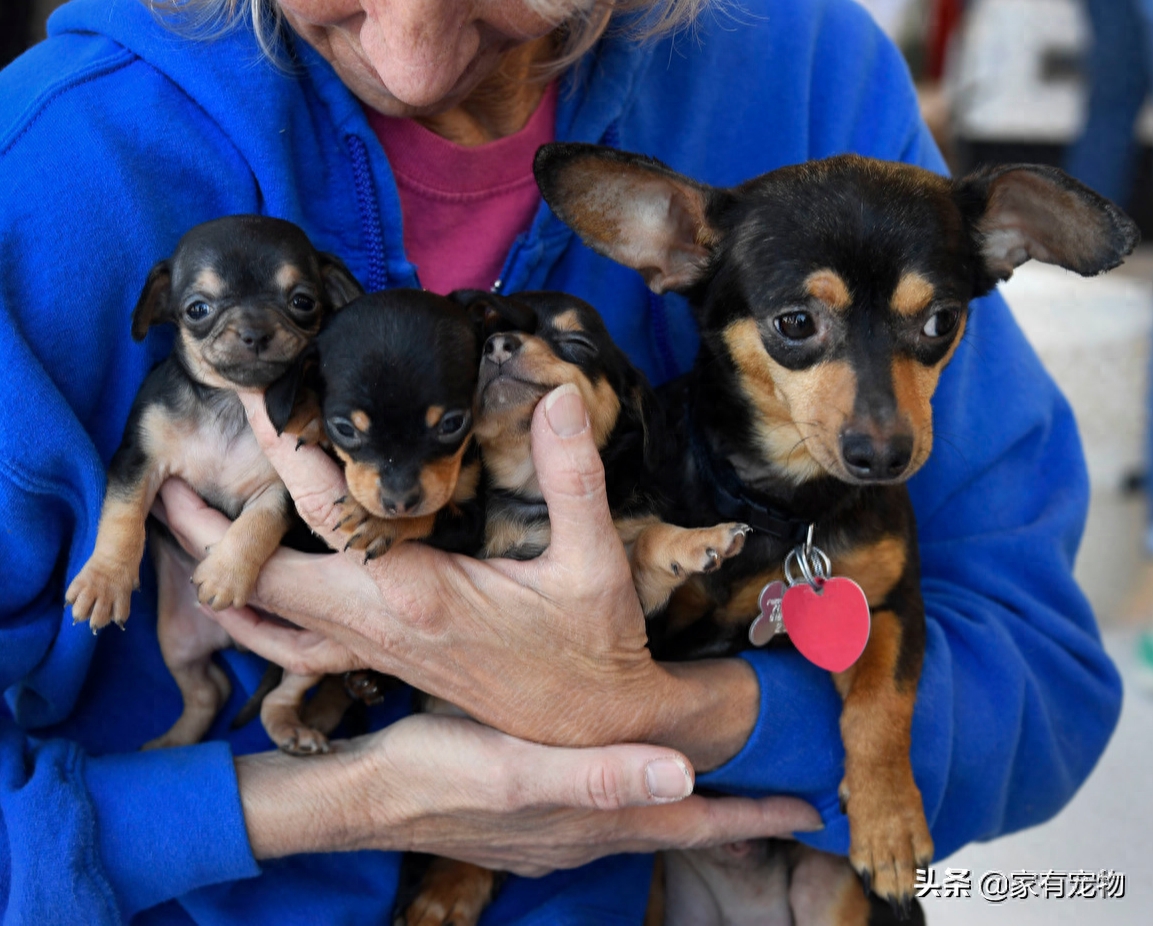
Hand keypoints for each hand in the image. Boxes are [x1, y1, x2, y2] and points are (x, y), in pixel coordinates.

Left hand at [159, 385, 759, 767]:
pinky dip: (258, 620)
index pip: (328, 514)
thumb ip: (573, 476)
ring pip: (271, 620)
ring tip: (182, 535)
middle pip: (264, 579)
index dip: (287, 456)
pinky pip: (296, 648)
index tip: (257, 402)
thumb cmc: (593, 647)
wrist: (590, 729)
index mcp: (419, 594)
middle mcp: (380, 625)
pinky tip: (242, 606)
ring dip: (222, 575)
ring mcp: (375, 651)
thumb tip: (558, 397)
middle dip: (211, 531)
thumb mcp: (594, 561)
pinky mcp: (384, 665)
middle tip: (167, 480)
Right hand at [236, 713, 822, 866]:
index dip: (755, 813)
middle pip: (678, 825)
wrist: (370, 795)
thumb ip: (598, 774)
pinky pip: (604, 816)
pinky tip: (628, 784)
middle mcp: (586, 832)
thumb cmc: (441, 772)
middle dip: (733, 813)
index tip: (812, 805)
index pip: (695, 818)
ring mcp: (557, 832)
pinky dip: (636, 802)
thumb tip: (684, 772)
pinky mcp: (530, 821)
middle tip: (779, 793)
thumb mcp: (517, 768)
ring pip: (642, 821)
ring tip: (720, 787)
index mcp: (596, 815)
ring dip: (687, 807)